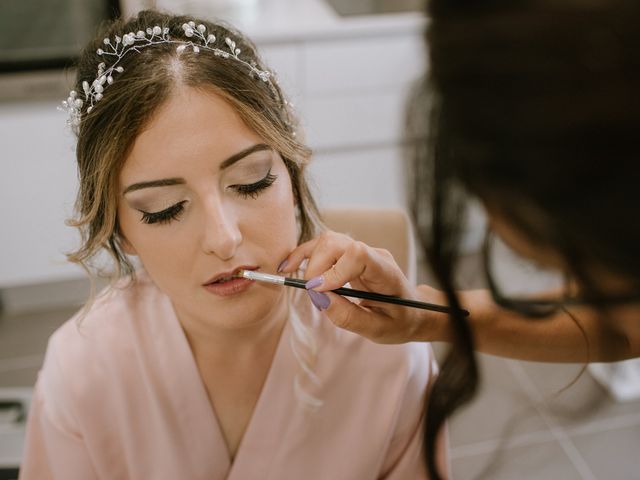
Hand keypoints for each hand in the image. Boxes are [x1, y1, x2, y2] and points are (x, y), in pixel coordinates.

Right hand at [279, 231, 449, 343]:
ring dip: (306, 256)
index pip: (358, 254)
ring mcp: (362, 251)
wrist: (414, 310)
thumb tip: (319, 299)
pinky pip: (325, 247)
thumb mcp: (378, 329)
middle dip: (316, 265)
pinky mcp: (350, 255)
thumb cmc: (400, 321)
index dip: (334, 270)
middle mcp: (373, 255)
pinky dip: (305, 255)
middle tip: (311, 293)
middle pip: (337, 243)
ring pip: (328, 240)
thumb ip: (349, 317)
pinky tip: (290, 267)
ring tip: (287, 274)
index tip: (319, 292)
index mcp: (386, 272)